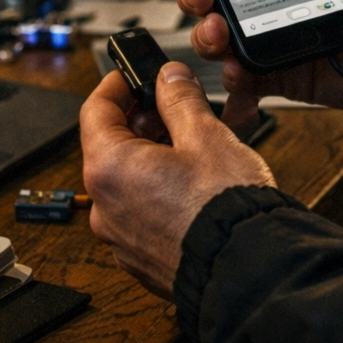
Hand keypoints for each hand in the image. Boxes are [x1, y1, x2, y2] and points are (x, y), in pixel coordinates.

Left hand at [81, 64, 274, 297]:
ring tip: (198, 140)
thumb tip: (169, 78)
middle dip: (145, 119)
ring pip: (132, 179)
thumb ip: (180, 99)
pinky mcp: (143, 256)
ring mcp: (122, 237)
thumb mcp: (206, 135)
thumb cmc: (225, 209)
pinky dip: (164, 188)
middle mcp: (105, 207)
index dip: (116, 84)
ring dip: (158, 153)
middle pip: (113, 145)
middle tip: (176, 104)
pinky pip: (145, 210)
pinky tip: (197, 179)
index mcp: (109, 169)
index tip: (133, 73)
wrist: (247, 269)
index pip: (95, 110)